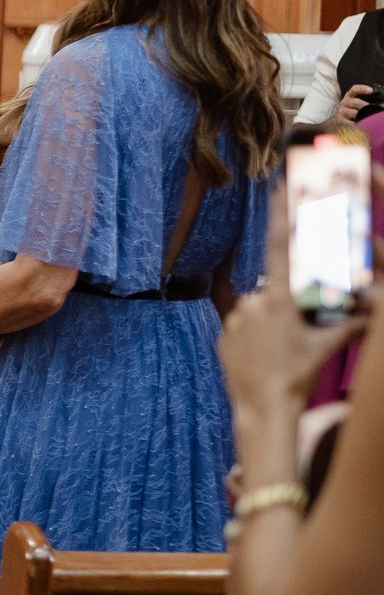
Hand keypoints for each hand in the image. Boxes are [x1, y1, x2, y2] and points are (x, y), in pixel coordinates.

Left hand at [218, 174, 372, 416]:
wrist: (262, 408)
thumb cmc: (298, 376)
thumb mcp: (328, 346)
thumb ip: (349, 322)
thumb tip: (373, 310)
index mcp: (280, 298)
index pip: (284, 247)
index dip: (282, 214)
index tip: (279, 186)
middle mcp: (253, 301)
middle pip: (279, 291)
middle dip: (290, 306)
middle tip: (294, 335)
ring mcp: (235, 318)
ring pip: (262, 310)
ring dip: (275, 323)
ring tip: (282, 352)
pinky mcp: (224, 333)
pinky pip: (246, 327)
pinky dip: (259, 336)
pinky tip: (267, 357)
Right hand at [337, 84, 373, 123]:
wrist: (340, 117)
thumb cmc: (352, 109)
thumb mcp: (357, 101)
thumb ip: (366, 100)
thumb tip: (379, 102)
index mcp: (350, 95)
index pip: (355, 89)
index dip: (362, 89)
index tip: (370, 90)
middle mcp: (345, 102)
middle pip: (355, 102)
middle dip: (365, 106)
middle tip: (373, 109)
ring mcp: (341, 111)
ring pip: (353, 113)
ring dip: (361, 115)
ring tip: (368, 118)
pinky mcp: (340, 120)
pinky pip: (350, 122)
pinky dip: (356, 124)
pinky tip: (361, 124)